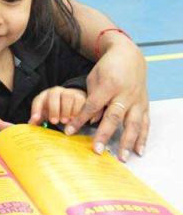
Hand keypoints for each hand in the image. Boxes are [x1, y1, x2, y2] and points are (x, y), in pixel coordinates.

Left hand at [29, 87, 85, 126]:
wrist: (72, 103)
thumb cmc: (55, 110)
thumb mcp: (46, 114)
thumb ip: (38, 120)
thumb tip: (31, 125)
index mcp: (44, 96)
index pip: (38, 101)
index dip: (36, 110)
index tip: (36, 119)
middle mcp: (55, 92)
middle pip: (53, 95)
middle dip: (53, 109)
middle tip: (54, 122)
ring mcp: (68, 92)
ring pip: (67, 97)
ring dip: (66, 110)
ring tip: (65, 121)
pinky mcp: (79, 96)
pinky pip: (79, 101)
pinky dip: (77, 110)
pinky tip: (74, 118)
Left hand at [65, 40, 148, 161]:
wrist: (129, 56)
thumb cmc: (107, 68)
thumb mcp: (94, 79)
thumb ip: (92, 99)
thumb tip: (91, 121)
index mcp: (108, 86)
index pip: (91, 106)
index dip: (80, 120)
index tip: (69, 132)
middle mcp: (124, 94)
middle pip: (113, 117)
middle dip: (104, 135)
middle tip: (97, 151)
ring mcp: (136, 100)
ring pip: (132, 124)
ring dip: (127, 142)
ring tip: (121, 157)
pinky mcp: (145, 105)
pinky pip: (145, 124)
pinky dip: (142, 138)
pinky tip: (138, 151)